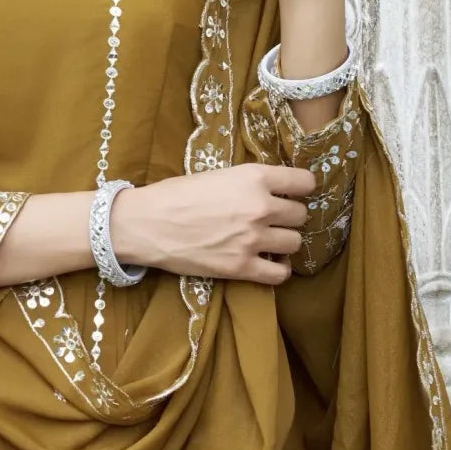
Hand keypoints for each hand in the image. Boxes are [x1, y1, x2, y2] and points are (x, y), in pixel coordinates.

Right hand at [113, 164, 316, 285]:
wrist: (145, 224)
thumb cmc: (174, 195)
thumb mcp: (217, 175)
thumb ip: (249, 182)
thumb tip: (273, 191)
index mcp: (254, 177)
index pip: (305, 182)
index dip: (301, 189)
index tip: (293, 194)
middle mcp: (260, 207)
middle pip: (301, 215)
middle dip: (289, 217)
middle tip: (272, 220)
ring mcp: (252, 239)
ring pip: (295, 243)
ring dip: (284, 242)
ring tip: (268, 241)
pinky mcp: (241, 267)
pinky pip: (280, 274)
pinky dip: (278, 270)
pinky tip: (267, 263)